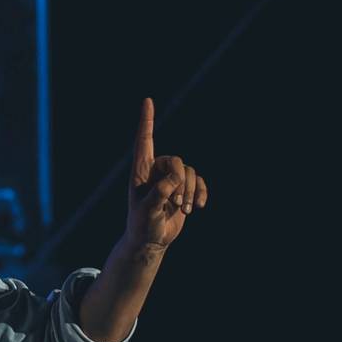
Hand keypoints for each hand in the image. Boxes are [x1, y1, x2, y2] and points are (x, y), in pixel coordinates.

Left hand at [125, 97, 206, 251]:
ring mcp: (170, 179)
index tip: (147, 100)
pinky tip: (198, 208)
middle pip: (175, 160)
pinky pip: (198, 180)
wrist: (151, 240)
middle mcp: (156, 171)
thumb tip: (174, 181)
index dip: (146, 121)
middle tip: (175, 202)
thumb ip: (158, 194)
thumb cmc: (142, 225)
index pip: (144, 141)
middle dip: (179, 181)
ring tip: (184, 209)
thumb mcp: (146, 211)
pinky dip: (200, 192)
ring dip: (190, 191)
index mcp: (141, 171)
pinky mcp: (183, 189)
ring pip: (189, 171)